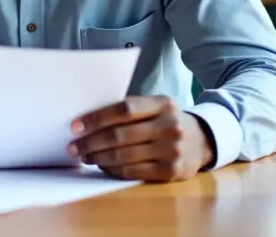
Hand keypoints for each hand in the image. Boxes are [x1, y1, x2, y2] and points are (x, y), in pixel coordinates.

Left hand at [68, 95, 214, 181]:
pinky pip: (133, 171)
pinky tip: (103, 166)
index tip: (75, 126)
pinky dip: (113, 170)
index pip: (124, 109)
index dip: (96, 118)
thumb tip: (86, 122)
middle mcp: (170, 125)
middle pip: (120, 135)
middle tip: (73, 147)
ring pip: (124, 156)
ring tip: (84, 156)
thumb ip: (128, 110)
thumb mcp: (154, 107)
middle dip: (91, 142)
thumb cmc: (165, 121)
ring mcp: (172, 150)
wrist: (202, 140)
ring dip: (98, 157)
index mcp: (162, 104)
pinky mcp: (171, 171)